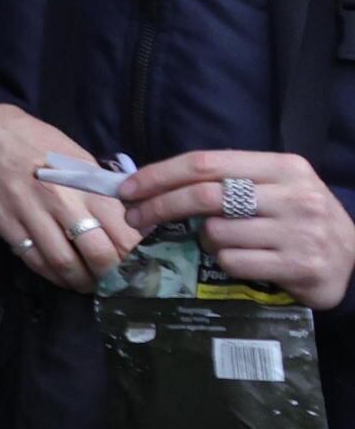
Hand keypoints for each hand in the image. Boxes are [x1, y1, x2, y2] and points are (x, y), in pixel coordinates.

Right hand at [0, 101, 137, 288]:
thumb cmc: (38, 144)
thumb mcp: (78, 158)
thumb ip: (103, 191)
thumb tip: (133, 221)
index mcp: (86, 184)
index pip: (123, 231)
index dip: (135, 255)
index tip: (139, 267)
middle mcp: (61, 200)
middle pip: (97, 253)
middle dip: (111, 276)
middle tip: (115, 282)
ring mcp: (30, 213)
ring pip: (64, 263)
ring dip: (81, 281)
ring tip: (88, 284)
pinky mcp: (5, 224)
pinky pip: (33, 259)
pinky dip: (52, 275)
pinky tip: (61, 276)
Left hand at [122, 151, 354, 310]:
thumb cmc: (299, 219)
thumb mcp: (274, 188)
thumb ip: (227, 181)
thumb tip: (152, 186)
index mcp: (284, 167)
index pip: (206, 163)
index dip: (159, 175)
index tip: (127, 189)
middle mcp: (294, 196)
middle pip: (204, 195)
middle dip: (159, 206)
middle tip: (135, 217)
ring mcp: (299, 232)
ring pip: (216, 233)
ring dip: (204, 241)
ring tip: (222, 243)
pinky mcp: (300, 266)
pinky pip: (234, 262)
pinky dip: (226, 263)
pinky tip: (244, 262)